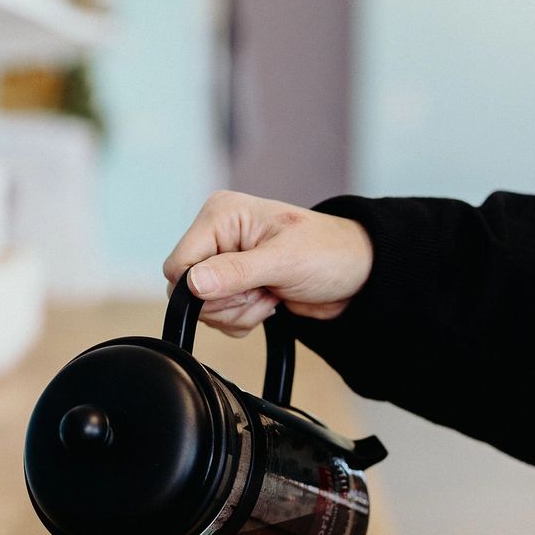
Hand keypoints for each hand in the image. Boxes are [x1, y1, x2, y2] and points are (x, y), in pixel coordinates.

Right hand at [163, 191, 372, 336]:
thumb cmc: (328, 252)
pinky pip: (218, 317)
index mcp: (221, 215)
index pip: (179, 264)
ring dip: (239, 312)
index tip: (242, 287)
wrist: (355, 273)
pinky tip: (269, 301)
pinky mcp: (233, 284)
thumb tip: (193, 283)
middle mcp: (217, 235)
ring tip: (271, 294)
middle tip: (264, 290)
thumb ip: (235, 272)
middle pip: (188, 291)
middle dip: (228, 303)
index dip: (203, 288)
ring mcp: (224, 261)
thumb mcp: (283, 261)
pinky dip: (243, 319)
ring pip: (203, 308)